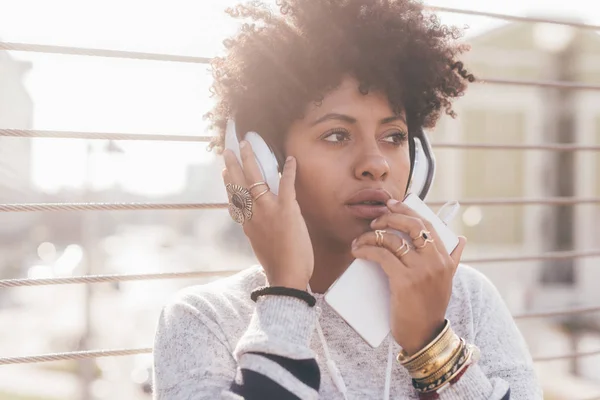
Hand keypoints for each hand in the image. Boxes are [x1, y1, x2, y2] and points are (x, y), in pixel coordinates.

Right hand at [222, 141, 313, 289]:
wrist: (287, 276)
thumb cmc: (277, 265)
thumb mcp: (260, 245)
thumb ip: (256, 229)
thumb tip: (255, 221)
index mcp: (247, 224)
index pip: (234, 198)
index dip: (228, 183)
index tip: (224, 171)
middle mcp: (254, 214)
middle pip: (239, 184)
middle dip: (234, 164)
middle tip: (229, 149)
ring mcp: (269, 211)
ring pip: (256, 179)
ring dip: (251, 159)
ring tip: (248, 145)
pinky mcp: (287, 211)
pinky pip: (286, 186)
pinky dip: (288, 171)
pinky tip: (290, 159)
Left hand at [351, 199, 465, 354]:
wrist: (424, 336)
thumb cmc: (430, 307)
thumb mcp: (446, 281)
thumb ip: (453, 259)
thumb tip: (461, 239)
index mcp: (445, 259)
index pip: (427, 225)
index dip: (408, 211)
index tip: (393, 205)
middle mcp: (435, 262)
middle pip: (411, 226)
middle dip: (390, 217)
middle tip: (376, 220)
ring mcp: (420, 271)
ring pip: (392, 240)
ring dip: (371, 236)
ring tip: (360, 240)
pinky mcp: (404, 282)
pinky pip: (382, 256)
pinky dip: (366, 250)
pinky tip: (358, 251)